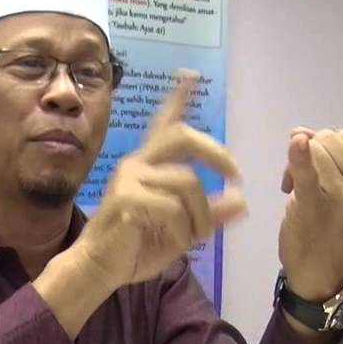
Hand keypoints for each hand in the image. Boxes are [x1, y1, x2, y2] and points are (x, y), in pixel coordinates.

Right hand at [70, 71, 247, 292]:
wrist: (100, 269)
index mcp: (149, 165)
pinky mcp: (125, 197)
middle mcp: (138, 163)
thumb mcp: (183, 231)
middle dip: (216, 153)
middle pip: (183, 136)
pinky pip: (172, 207)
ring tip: (198, 236)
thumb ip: (210, 215)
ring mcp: (129, 178)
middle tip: (235, 175)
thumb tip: (242, 202)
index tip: (190, 74)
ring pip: (186, 182)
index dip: (178, 98)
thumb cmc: (136, 248)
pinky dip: (183, 230)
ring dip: (202, 214)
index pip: (165, 124)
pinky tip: (177, 243)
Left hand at [278, 127, 342, 300]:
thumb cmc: (332, 227)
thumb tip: (300, 131)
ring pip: (313, 149)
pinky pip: (306, 168)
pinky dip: (298, 153)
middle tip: (306, 184)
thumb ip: (327, 155)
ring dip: (298, 164)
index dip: (327, 149)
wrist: (321, 270)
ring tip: (296, 191)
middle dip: (312, 154)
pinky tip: (296, 144)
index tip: (321, 175)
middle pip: (329, 139)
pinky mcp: (317, 202)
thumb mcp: (342, 187)